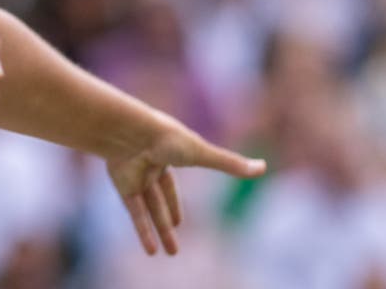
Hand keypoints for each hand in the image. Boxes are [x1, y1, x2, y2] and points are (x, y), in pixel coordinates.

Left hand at [106, 114, 265, 254]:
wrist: (131, 132)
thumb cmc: (168, 138)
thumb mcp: (203, 153)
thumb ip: (230, 164)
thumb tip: (263, 167)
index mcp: (165, 155)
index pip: (169, 182)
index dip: (174, 202)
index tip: (179, 222)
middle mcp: (148, 166)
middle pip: (158, 198)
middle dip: (166, 220)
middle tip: (175, 242)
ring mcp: (135, 175)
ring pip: (147, 208)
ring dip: (157, 231)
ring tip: (169, 254)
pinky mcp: (122, 184)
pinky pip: (134, 212)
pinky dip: (143, 231)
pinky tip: (151, 251)